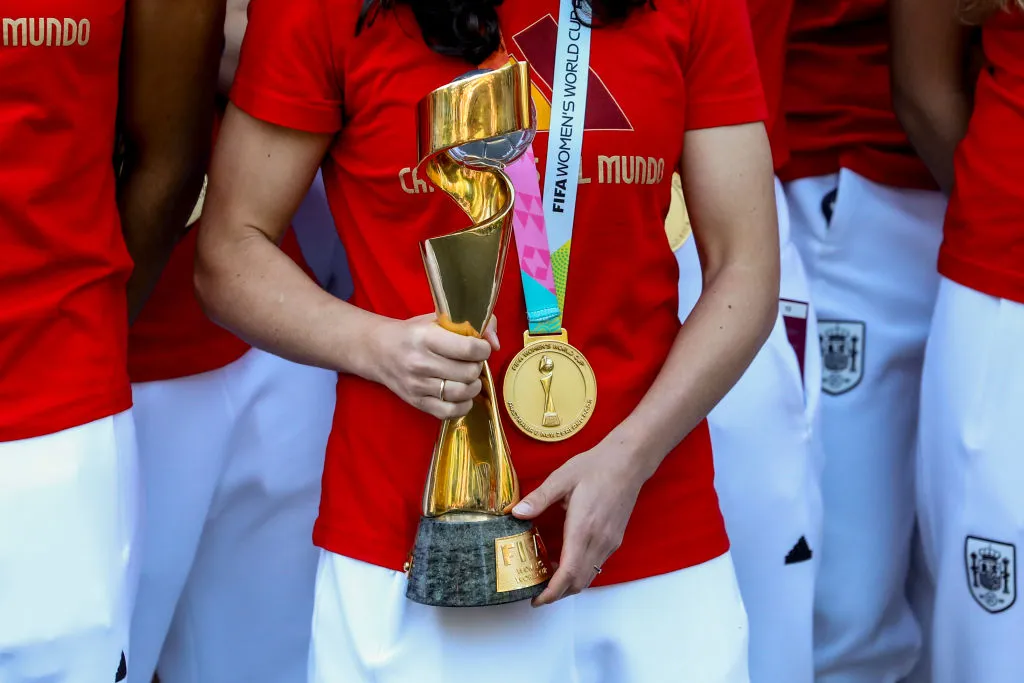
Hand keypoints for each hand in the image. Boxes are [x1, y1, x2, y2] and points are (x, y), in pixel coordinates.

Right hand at [370, 313, 499, 419]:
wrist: (378, 351)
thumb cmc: (413, 333)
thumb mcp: (438, 319)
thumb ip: (471, 323)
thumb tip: (495, 343)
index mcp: (426, 337)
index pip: (468, 349)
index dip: (483, 349)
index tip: (480, 346)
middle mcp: (420, 363)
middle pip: (468, 372)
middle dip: (477, 366)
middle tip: (472, 361)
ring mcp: (417, 386)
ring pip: (462, 393)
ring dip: (473, 385)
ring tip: (469, 377)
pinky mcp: (416, 402)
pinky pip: (450, 412)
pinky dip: (463, 405)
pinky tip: (462, 394)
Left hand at [512, 440, 646, 605]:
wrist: (628, 461)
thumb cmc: (596, 467)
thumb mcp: (562, 478)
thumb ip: (539, 498)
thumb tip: (516, 513)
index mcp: (583, 529)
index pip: (568, 574)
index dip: (551, 592)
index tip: (535, 599)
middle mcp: (599, 541)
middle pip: (578, 582)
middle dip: (557, 593)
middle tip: (535, 590)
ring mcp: (610, 542)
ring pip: (589, 576)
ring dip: (569, 584)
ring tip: (546, 576)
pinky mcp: (615, 539)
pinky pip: (596, 565)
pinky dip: (580, 572)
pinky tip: (565, 560)